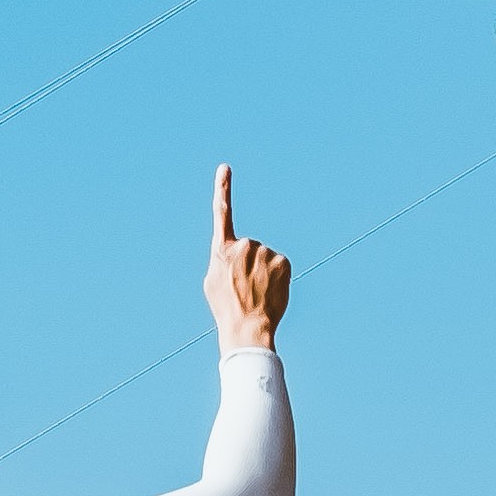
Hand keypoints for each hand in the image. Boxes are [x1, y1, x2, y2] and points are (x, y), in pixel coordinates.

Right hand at [205, 164, 291, 352]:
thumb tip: (234, 253)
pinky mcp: (283, 260)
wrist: (247, 327)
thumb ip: (221, 260)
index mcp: (222, 249)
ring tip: (257, 293)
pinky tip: (270, 292)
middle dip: (249, 264)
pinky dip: (278, 277)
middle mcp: (244, 244)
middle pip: (250, 248)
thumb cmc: (226, 308)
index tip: (225, 168)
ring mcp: (265, 252)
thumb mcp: (212, 282)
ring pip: (266, 258)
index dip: (223, 189)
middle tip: (244, 289)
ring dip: (263, 272)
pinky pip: (280, 266)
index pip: (222, 213)